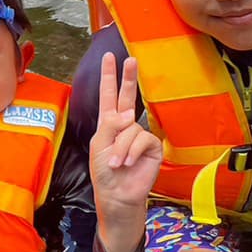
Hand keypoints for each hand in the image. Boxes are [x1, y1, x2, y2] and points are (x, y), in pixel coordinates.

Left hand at [88, 53, 158, 212]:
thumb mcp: (99, 145)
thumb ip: (110, 125)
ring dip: (121, 148)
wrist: (117, 195)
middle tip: (131, 60)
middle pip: (126, 96)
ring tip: (116, 163)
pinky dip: (132, 152)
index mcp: (108, 122)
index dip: (109, 76)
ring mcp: (139, 135)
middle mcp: (125, 125)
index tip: (110, 57)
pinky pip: (142, 139)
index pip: (108, 94)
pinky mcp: (152, 146)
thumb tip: (129, 114)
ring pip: (131, 128)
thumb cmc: (104, 172)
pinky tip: (129, 163)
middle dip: (128, 78)